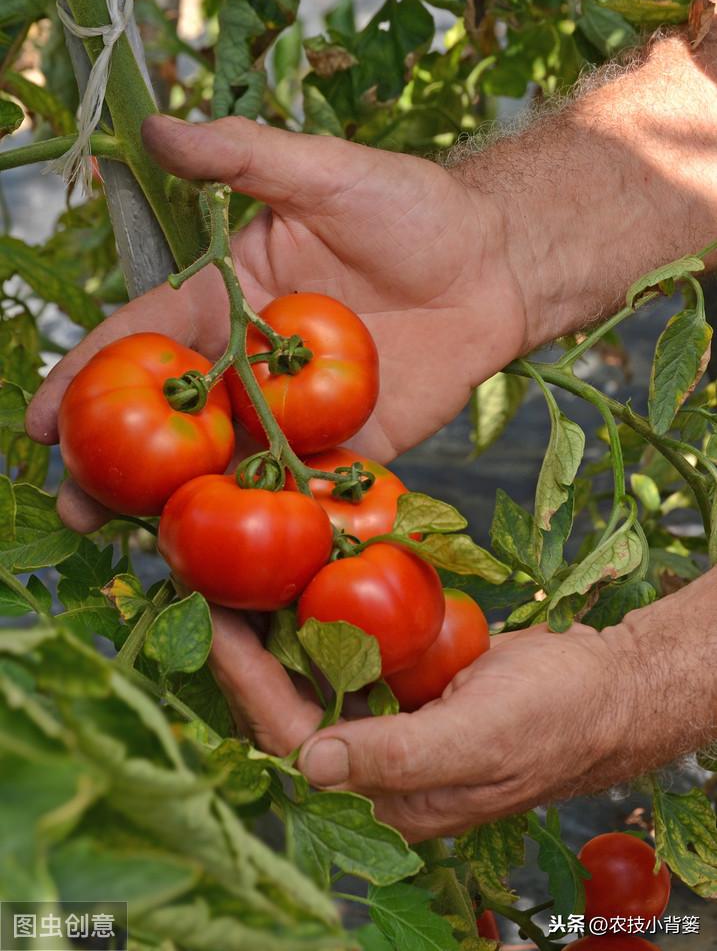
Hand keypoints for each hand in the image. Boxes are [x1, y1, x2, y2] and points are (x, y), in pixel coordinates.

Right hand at [26, 114, 528, 530]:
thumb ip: (243, 157)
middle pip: (174, 420)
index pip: (144, 341)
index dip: (89, 377)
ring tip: (135, 546)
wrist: (496, 264)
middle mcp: (252, 364)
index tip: (41, 422)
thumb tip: (154, 126)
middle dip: (120, 463)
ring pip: (227, 465)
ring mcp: (298, 413)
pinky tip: (236, 562)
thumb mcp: (323, 172)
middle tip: (74, 506)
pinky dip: (271, 521)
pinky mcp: (350, 448)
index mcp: (229, 300)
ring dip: (181, 506)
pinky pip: (303, 489)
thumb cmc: (412, 209)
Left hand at [210, 613, 641, 840]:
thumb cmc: (555, 718)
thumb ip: (398, 757)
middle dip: (245, 656)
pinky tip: (300, 585)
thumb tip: (309, 764)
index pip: (291, 739)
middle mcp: (377, 768)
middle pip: (287, 711)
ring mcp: (389, 726)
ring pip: (310, 683)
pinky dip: (318, 624)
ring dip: (274, 636)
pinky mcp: (403, 692)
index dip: (246, 681)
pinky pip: (346, 660)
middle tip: (210, 589)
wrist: (608, 688)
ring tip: (241, 581)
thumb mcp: (480, 738)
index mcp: (387, 796)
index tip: (213, 618)